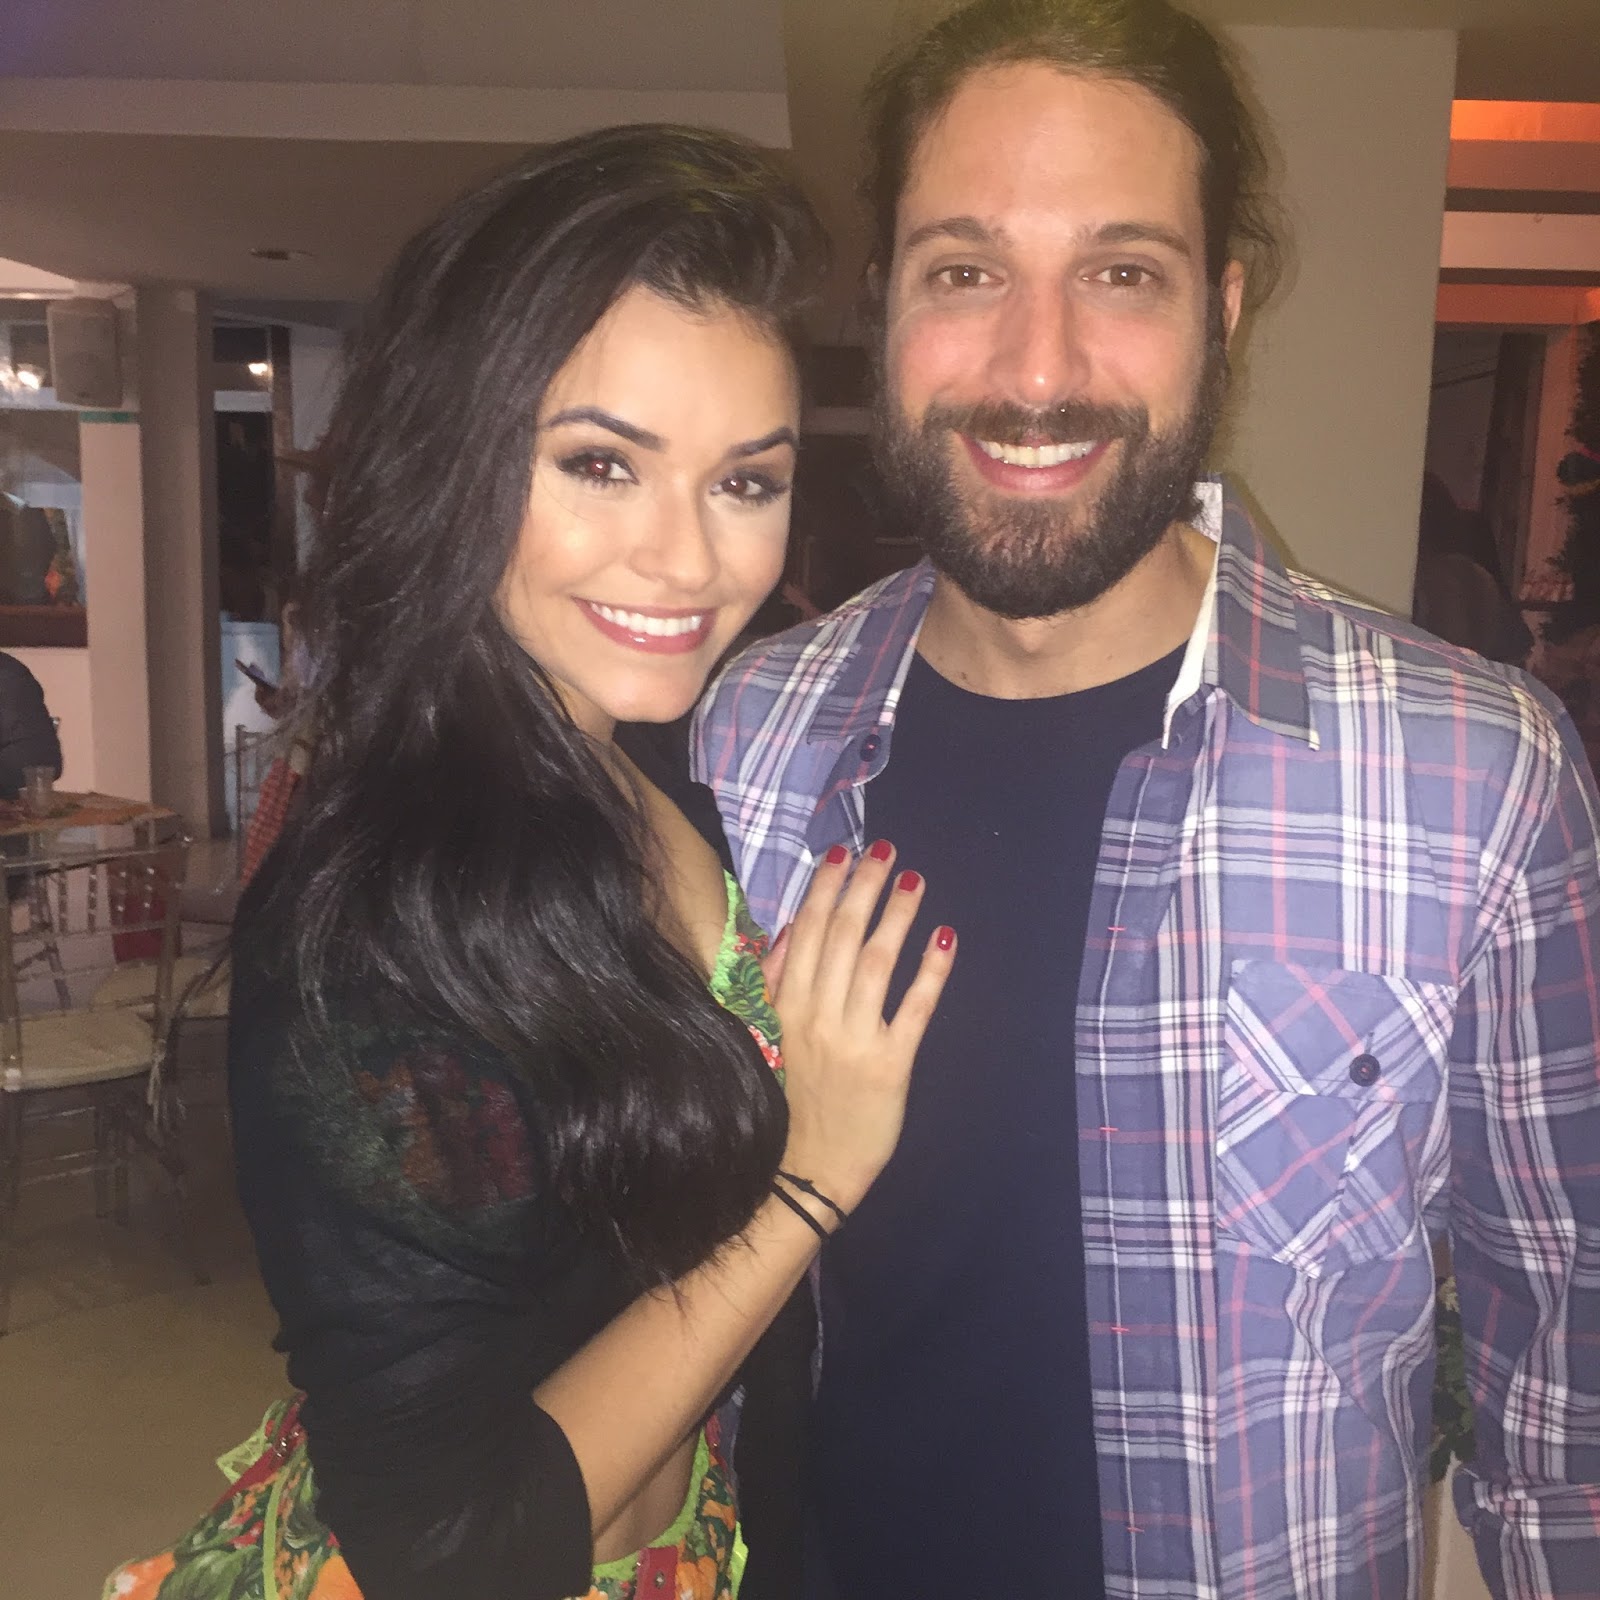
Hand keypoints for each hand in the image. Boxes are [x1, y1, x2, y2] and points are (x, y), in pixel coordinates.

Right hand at [769, 841, 954, 1214]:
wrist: (804, 1173)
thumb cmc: (786, 1101)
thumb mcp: (766, 1038)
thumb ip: (772, 983)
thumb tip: (789, 928)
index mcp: (784, 1006)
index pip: (806, 932)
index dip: (824, 888)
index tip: (840, 852)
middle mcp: (816, 1015)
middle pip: (843, 936)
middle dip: (864, 887)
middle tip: (885, 850)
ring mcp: (854, 1039)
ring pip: (878, 962)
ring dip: (897, 915)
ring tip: (915, 880)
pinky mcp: (890, 1065)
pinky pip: (916, 1008)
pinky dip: (932, 970)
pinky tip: (946, 936)